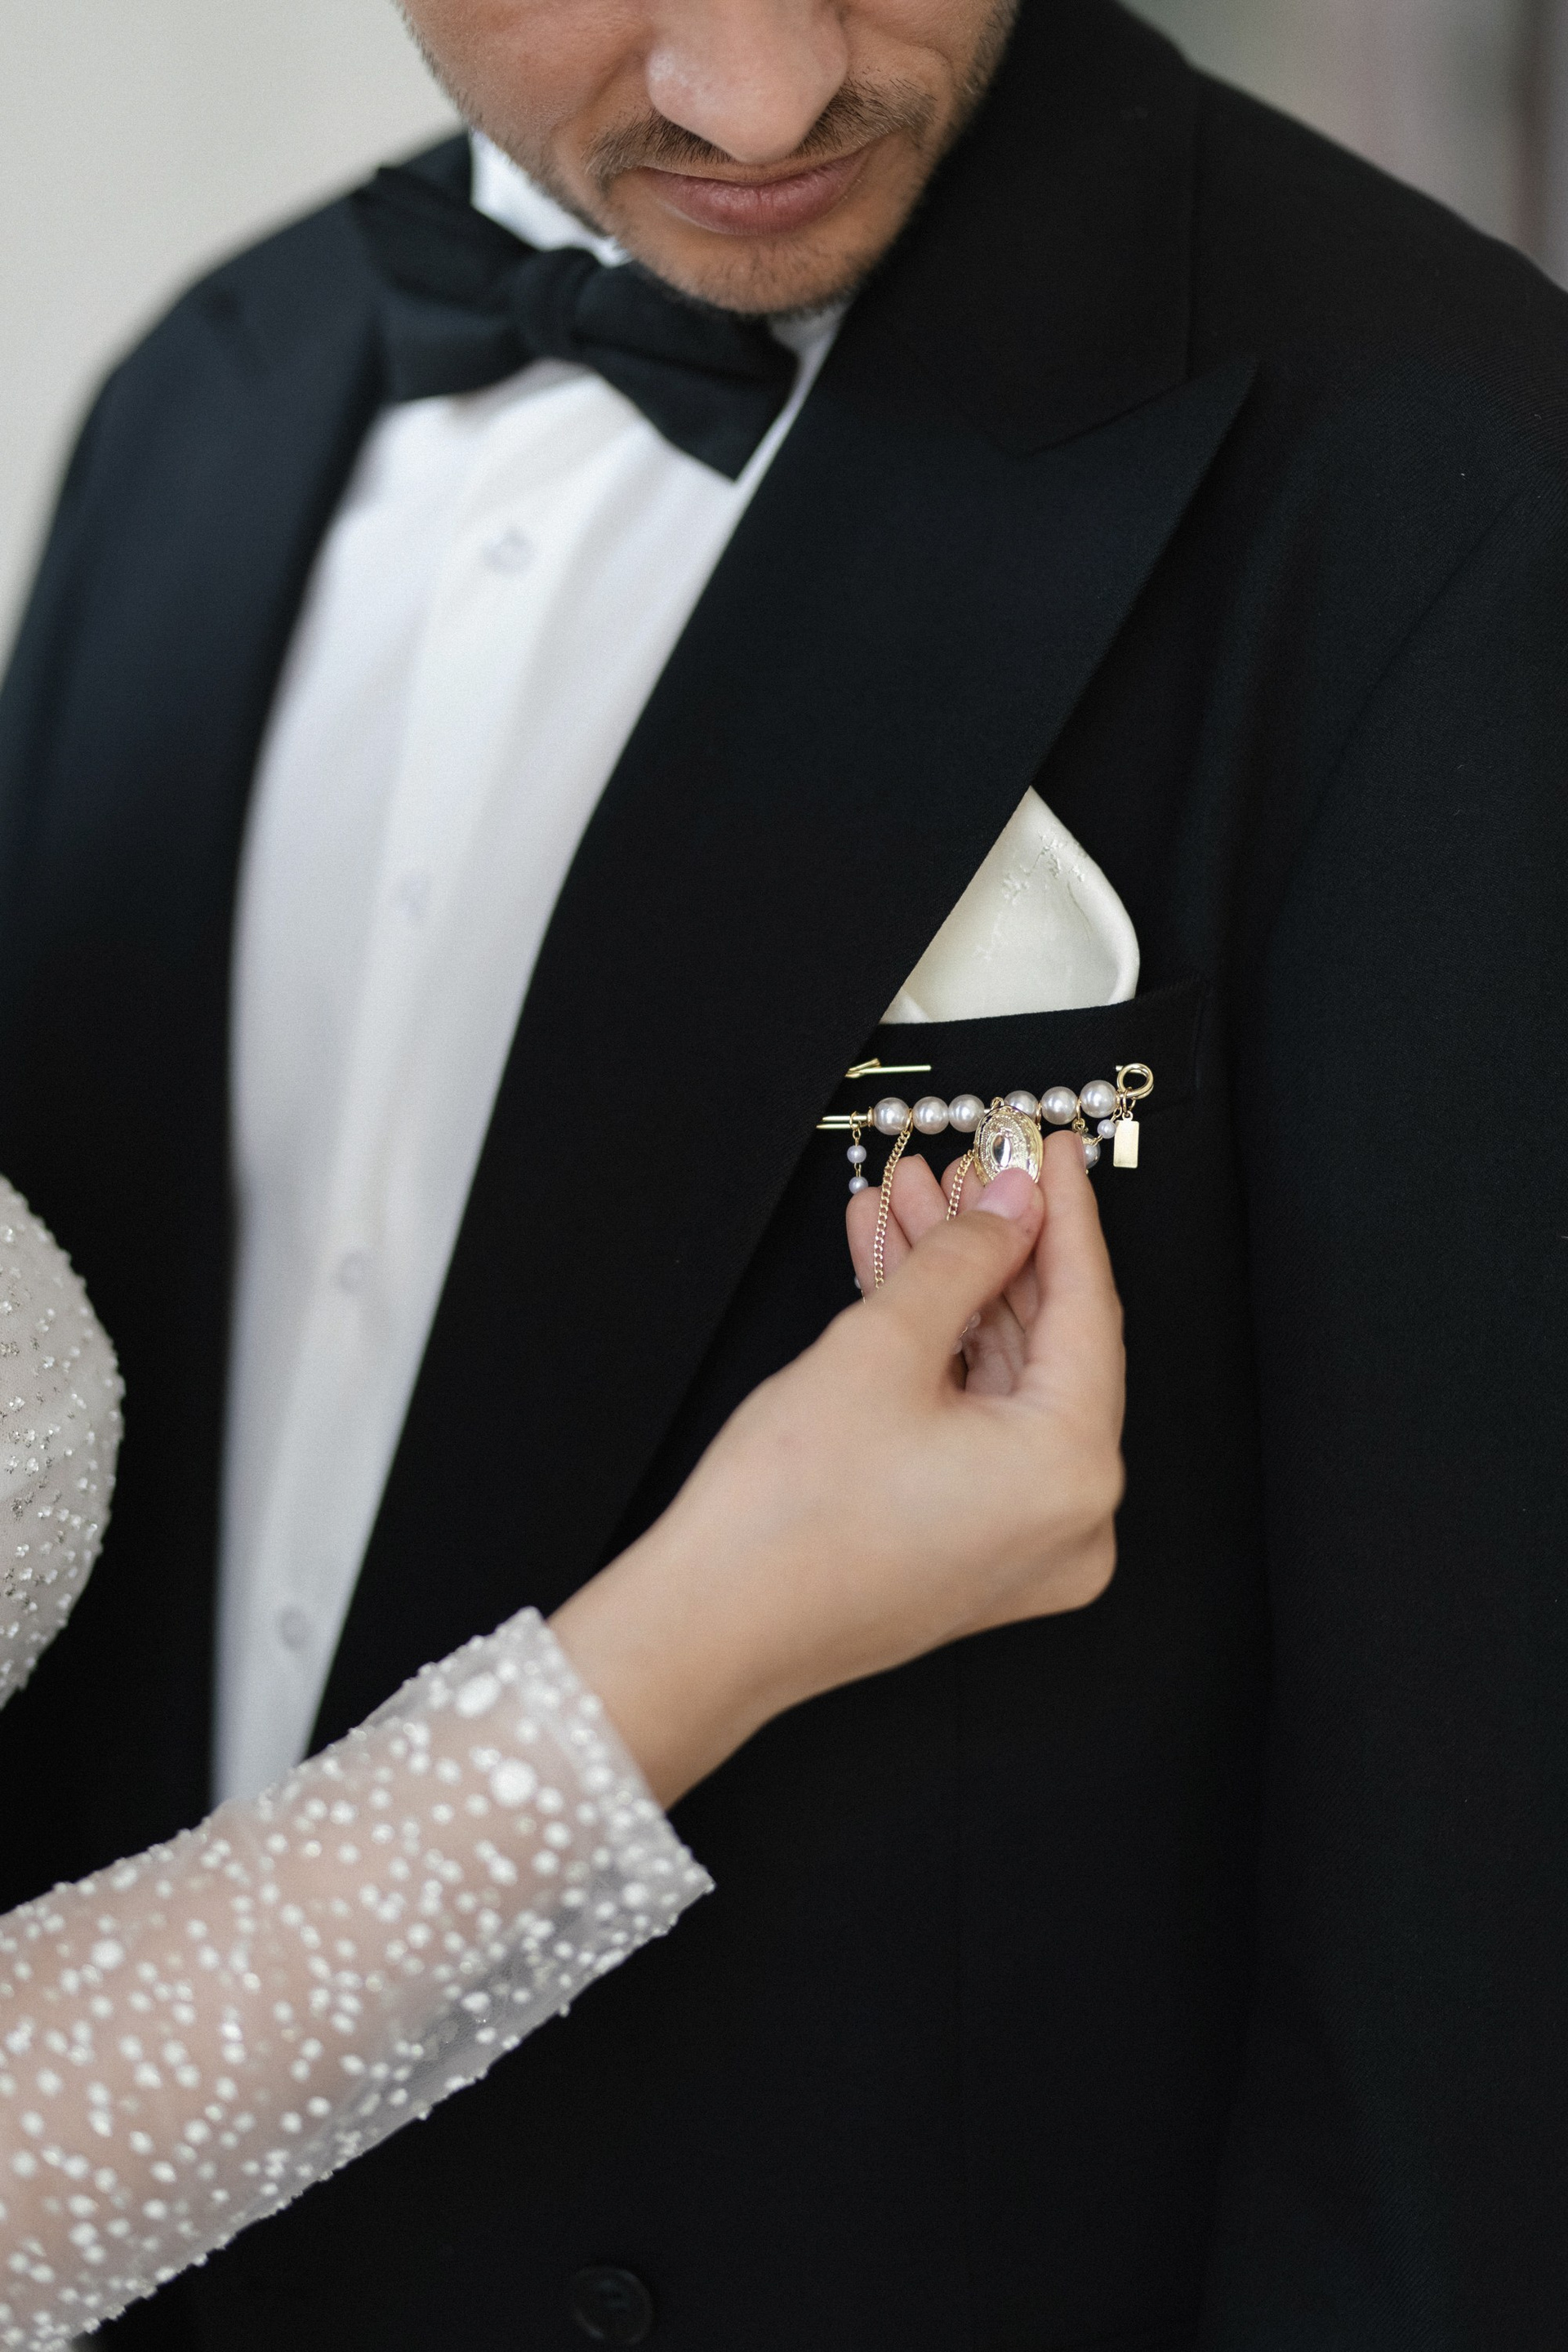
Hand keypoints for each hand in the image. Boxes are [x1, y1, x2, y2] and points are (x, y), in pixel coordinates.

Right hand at [551, 1131, 1124, 1805]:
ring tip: (906, 1202)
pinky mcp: (977, 1550)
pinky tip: (893, 1275)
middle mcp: (1072, 1520)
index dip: (1062, 1212)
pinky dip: (940, 1355)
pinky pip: (976, 1427)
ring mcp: (1025, 1543)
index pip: (1086, 1307)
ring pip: (1003, 1380)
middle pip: (1044, 1343)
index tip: (1047, 1146)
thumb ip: (962, 1259)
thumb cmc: (787, 1515)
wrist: (709, 1628)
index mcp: (1073, 1472)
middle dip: (989, 1246)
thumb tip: (1012, 1206)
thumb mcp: (882, 1347)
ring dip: (953, 1290)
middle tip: (961, 1169)